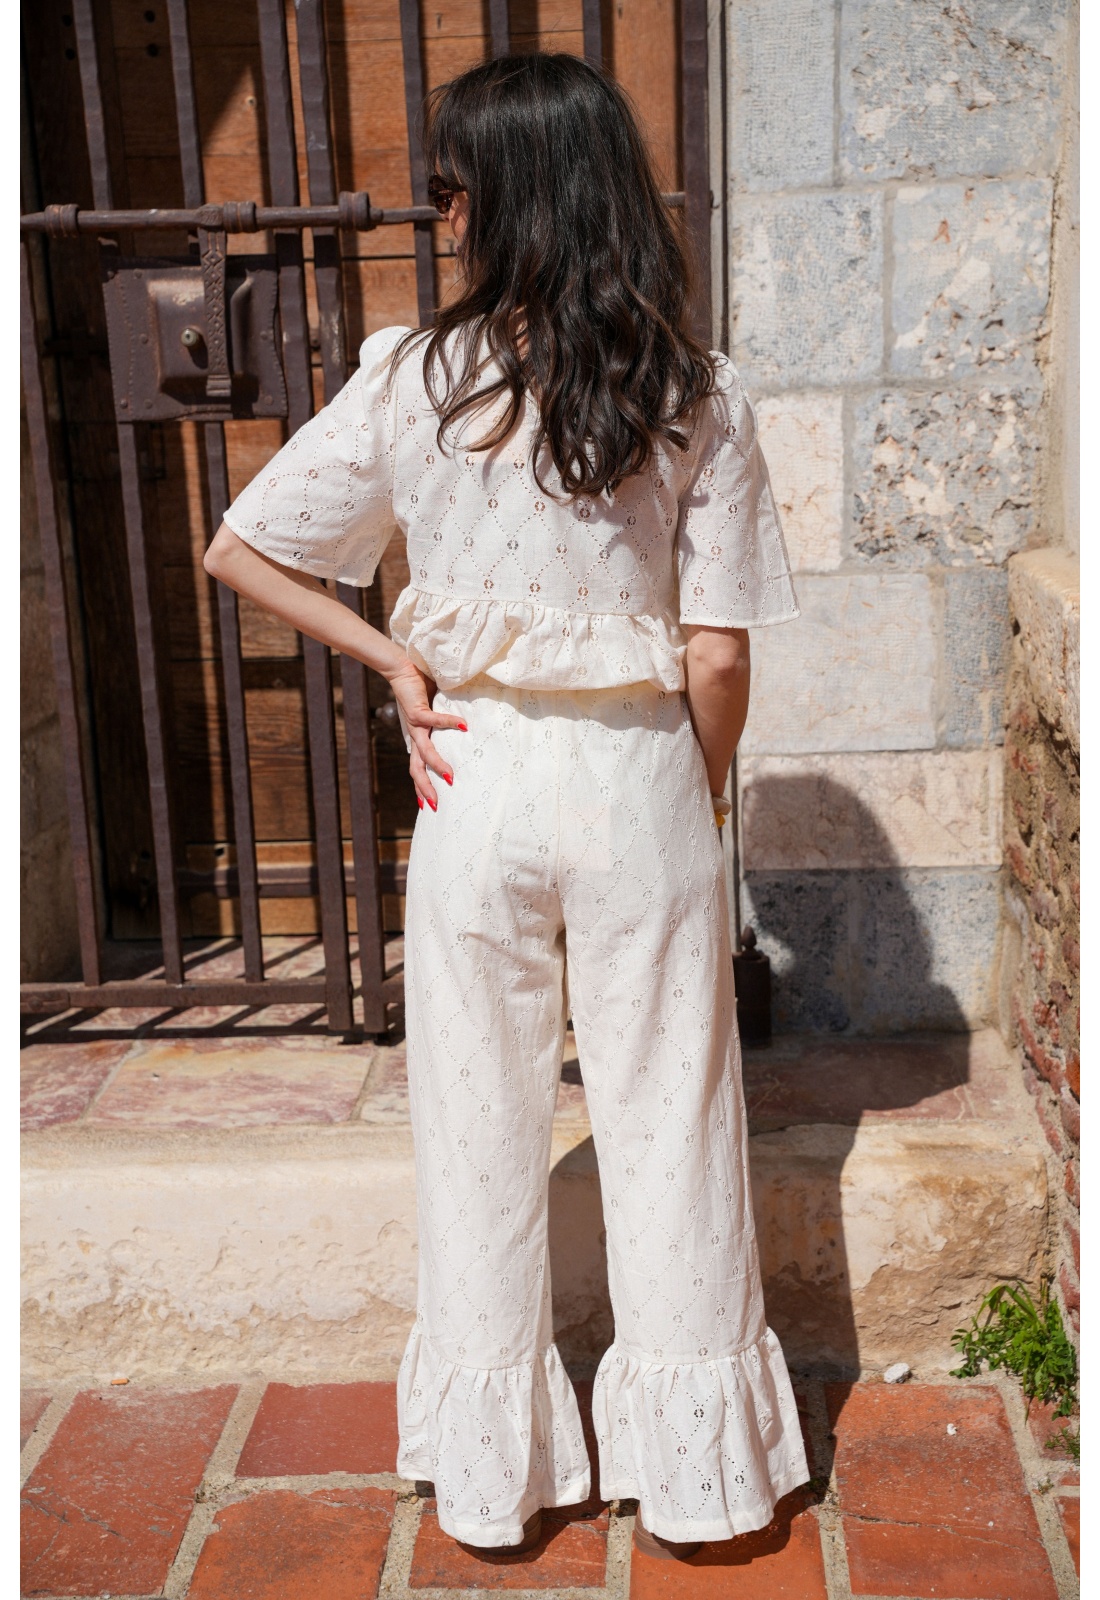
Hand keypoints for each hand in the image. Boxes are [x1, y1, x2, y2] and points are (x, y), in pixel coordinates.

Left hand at [387, 660, 467, 810]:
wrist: (401, 669)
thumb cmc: (420, 689)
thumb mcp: (434, 712)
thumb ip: (444, 724)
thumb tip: (469, 730)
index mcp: (417, 739)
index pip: (417, 768)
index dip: (421, 787)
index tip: (427, 806)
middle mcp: (414, 736)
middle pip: (417, 769)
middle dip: (425, 788)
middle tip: (435, 805)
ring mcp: (414, 725)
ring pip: (424, 752)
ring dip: (436, 765)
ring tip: (450, 775)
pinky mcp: (417, 710)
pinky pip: (435, 720)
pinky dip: (449, 723)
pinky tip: (464, 726)